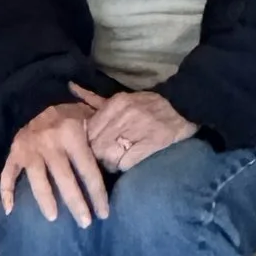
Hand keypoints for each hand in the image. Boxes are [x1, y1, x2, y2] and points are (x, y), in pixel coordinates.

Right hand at [0, 101, 109, 227]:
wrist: (36, 98)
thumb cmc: (69, 114)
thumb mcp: (88, 116)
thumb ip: (102, 133)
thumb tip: (123, 154)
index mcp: (72, 134)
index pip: (88, 169)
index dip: (97, 193)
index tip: (104, 213)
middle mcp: (50, 143)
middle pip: (65, 178)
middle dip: (76, 203)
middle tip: (85, 224)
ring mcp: (30, 149)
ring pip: (38, 179)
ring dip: (45, 200)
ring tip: (54, 218)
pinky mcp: (14, 153)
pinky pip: (7, 174)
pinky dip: (6, 192)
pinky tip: (10, 210)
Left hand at [73, 82, 196, 173]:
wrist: (183, 107)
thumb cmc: (151, 104)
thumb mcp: (122, 98)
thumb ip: (97, 100)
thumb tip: (72, 88)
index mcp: (115, 103)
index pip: (88, 130)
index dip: (88, 143)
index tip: (92, 148)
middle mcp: (123, 115)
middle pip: (96, 145)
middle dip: (96, 156)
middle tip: (102, 160)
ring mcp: (137, 129)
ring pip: (108, 156)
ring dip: (109, 164)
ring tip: (115, 163)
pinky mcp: (150, 143)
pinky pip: (125, 163)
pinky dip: (122, 167)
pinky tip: (125, 165)